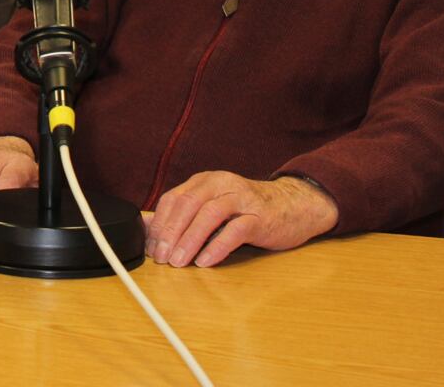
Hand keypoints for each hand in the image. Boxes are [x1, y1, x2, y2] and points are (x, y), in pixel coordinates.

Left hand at [144, 172, 339, 267]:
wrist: (294, 205)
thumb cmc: (247, 209)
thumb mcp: (213, 205)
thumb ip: (186, 215)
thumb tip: (149, 230)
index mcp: (204, 181)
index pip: (173, 199)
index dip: (158, 224)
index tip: (150, 248)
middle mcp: (220, 184)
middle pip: (187, 205)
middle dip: (170, 233)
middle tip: (161, 258)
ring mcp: (241, 199)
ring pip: (209, 215)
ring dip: (189, 240)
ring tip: (178, 262)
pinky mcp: (260, 217)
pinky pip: (235, 231)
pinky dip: (217, 246)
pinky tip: (205, 261)